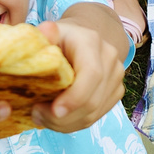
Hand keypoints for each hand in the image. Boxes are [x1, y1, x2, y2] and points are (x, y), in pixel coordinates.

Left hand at [29, 18, 124, 133]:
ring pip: (93, 113)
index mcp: (91, 42)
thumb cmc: (59, 39)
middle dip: (62, 117)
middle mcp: (110, 59)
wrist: (81, 39)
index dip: (75, 97)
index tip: (54, 111)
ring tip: (42, 117)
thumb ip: (43, 36)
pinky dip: (73, 124)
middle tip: (36, 115)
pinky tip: (56, 118)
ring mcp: (116, 77)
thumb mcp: (46, 34)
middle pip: (92, 100)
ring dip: (65, 123)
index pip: (91, 74)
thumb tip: (46, 30)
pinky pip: (95, 117)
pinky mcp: (116, 92)